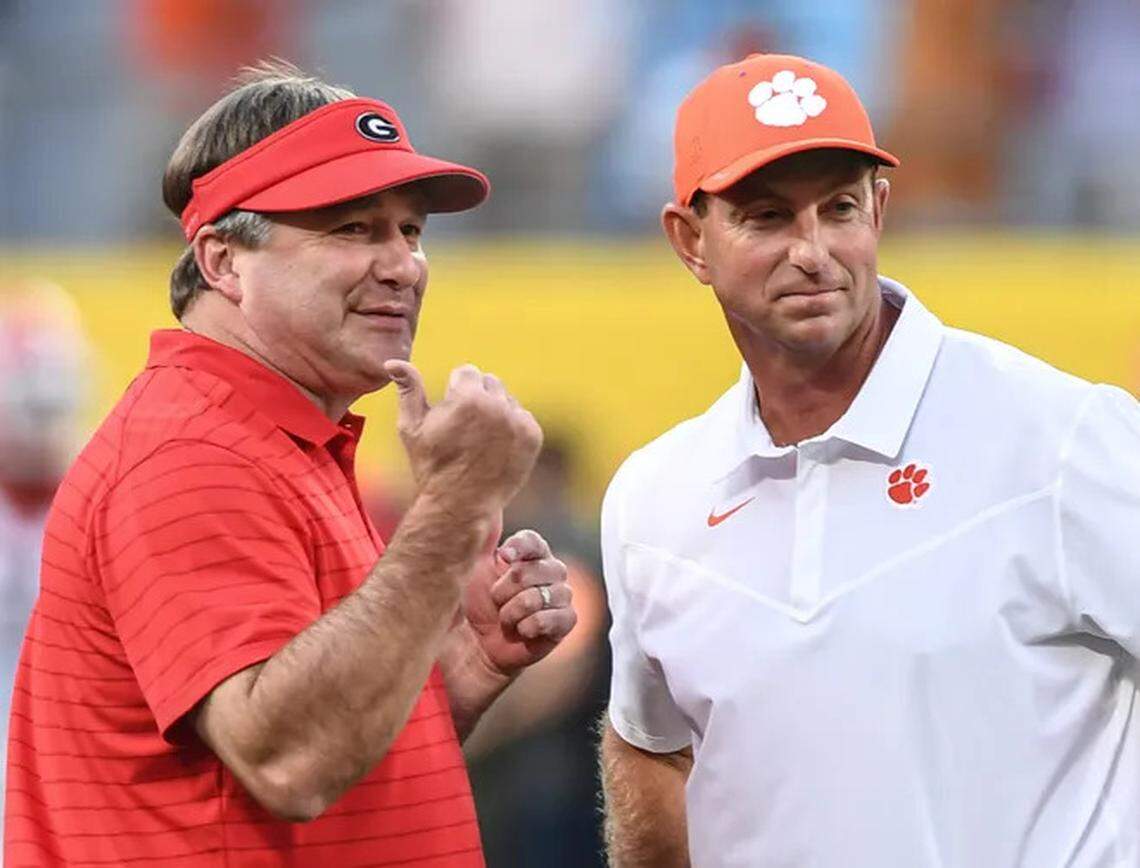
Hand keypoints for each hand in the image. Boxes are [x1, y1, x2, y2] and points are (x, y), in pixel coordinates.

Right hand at [384, 361, 542, 515]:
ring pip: (507, 399)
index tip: (451, 417)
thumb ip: (408, 389)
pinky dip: (512, 429)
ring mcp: (518, 422)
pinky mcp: (532, 437)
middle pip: (489, 382)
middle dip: (477, 398)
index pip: (466, 372)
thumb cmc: (431, 465)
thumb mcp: (412, 427)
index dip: (454, 393)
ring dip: (495, 412)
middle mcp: (497, 406)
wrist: (460, 505)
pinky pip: (523, 417)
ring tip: (479, 440)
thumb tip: (393, 361)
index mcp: (468, 397)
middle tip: (465, 430)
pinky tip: (495, 448)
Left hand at [462, 527, 576, 676]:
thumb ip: (484, 536)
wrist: (476, 645)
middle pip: (537, 568)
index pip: (534, 541)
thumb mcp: (472, 566)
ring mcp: (561, 596)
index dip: (520, 547)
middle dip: (507, 588)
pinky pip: (553, 618)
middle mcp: (551, 571)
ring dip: (514, 611)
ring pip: (543, 595)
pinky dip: (529, 626)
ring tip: (505, 619)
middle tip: (496, 600)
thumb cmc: (474, 603)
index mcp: (531, 554)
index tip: (504, 556)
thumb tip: (489, 504)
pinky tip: (521, 631)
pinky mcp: (566, 622)